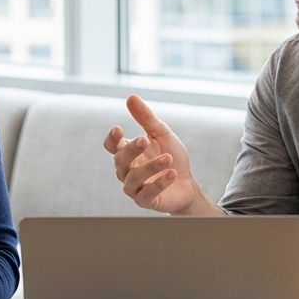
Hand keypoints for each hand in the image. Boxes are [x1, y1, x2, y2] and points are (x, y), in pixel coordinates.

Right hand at [102, 95, 217, 214]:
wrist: (187, 183)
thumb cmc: (171, 157)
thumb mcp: (161, 134)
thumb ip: (146, 118)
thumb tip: (131, 97)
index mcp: (128, 153)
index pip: (111, 146)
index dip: (112, 139)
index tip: (118, 129)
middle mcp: (126, 171)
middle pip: (120, 161)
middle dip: (131, 150)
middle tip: (145, 140)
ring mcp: (134, 188)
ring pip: (133, 178)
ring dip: (150, 167)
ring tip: (168, 158)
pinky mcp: (145, 201)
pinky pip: (147, 194)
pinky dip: (159, 184)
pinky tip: (172, 174)